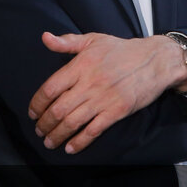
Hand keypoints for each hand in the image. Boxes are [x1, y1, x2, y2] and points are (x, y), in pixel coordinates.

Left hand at [28, 32, 186, 154]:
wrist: (154, 60)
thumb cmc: (122, 49)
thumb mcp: (93, 39)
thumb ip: (67, 42)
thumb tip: (45, 38)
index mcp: (81, 65)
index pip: (51, 87)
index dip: (38, 103)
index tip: (32, 112)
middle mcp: (89, 83)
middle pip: (59, 109)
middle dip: (45, 123)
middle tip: (39, 130)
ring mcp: (103, 99)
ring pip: (73, 122)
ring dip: (57, 134)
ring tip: (49, 141)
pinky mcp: (117, 111)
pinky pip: (94, 130)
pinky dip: (80, 141)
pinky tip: (70, 147)